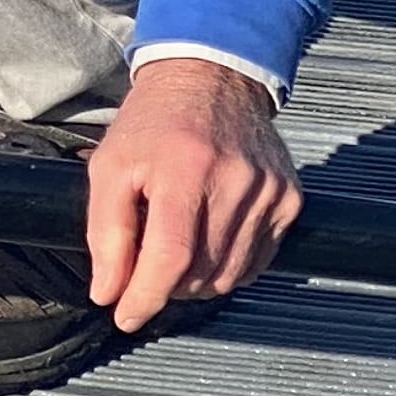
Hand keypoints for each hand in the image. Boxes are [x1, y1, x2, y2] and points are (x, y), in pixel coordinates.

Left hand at [83, 56, 299, 328]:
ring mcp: (270, 191)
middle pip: (201, 272)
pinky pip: (257, 261)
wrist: (211, 79)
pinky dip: (227, 267)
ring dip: (196, 282)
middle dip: (165, 287)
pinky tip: (206, 242)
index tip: (125, 317)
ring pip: (231, 275)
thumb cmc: (153, 124)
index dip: (145, 296)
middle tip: (144, 270)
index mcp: (184, 168)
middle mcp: (235, 180)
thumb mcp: (110, 166)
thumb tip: (108, 292)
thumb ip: (105, 232)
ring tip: (173, 254)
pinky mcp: (290, 198)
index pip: (170, 255)